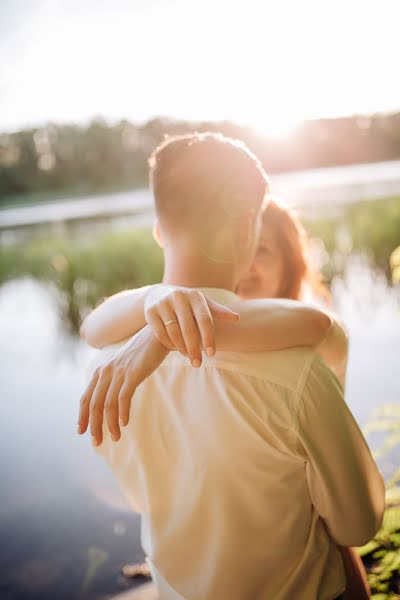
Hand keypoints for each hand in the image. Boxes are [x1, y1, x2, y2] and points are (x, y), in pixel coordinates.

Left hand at [77, 326, 168, 445]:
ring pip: (108, 404)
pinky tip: (124, 423)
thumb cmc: (142, 353)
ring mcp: (119, 373)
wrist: (158, 334)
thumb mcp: (123, 366)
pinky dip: (123, 412)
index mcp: (101, 371)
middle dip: (94, 425)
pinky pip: (123, 397)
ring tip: (115, 437)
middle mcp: (106, 372)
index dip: (82, 416)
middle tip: (97, 442)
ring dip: (110, 424)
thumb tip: (111, 400)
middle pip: (94, 404)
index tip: (81, 432)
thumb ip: (114, 380)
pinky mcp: (133, 374)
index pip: (85, 398)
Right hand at [144, 286, 239, 366]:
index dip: (209, 338)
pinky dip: (169, 344)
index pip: (205, 320)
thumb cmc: (188, 303)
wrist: (159, 293)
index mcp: (195, 296)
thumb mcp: (202, 304)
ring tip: (188, 357)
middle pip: (189, 329)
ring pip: (174, 332)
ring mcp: (163, 304)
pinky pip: (160, 333)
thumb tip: (237, 318)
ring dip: (181, 348)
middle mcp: (178, 297)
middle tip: (198, 364)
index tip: (211, 354)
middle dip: (194, 349)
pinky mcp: (150, 311)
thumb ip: (219, 312)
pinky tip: (175, 350)